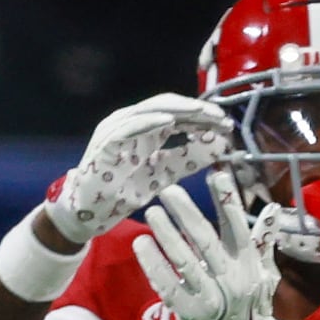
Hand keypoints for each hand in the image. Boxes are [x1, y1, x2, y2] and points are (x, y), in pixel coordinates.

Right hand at [51, 93, 237, 247]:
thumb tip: (221, 145)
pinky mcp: (105, 142)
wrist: (91, 212)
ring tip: (202, 112)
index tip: (227, 125)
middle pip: (167, 107)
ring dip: (178, 110)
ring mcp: (116, 130)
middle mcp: (131, 124)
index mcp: (146, 129)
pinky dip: (148, 121)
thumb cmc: (124, 190)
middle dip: (195, 109)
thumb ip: (189, 158)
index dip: (203, 117)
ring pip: (149, 110)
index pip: (178, 115)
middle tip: (221, 116)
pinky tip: (170, 121)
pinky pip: (127, 126)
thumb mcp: (166, 174)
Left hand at [133, 179, 288, 319]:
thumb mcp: (264, 274)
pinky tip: (141, 244)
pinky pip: (168, 285)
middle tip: (167, 190)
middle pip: (206, 239)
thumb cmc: (253, 306)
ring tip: (152, 213)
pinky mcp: (191, 314)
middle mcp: (233, 280)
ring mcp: (212, 298)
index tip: (215, 175)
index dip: (227, 200)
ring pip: (184, 260)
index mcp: (250, 266)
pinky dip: (153, 264)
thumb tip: (272, 210)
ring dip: (166, 234)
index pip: (238, 227)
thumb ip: (263, 241)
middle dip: (186, 212)